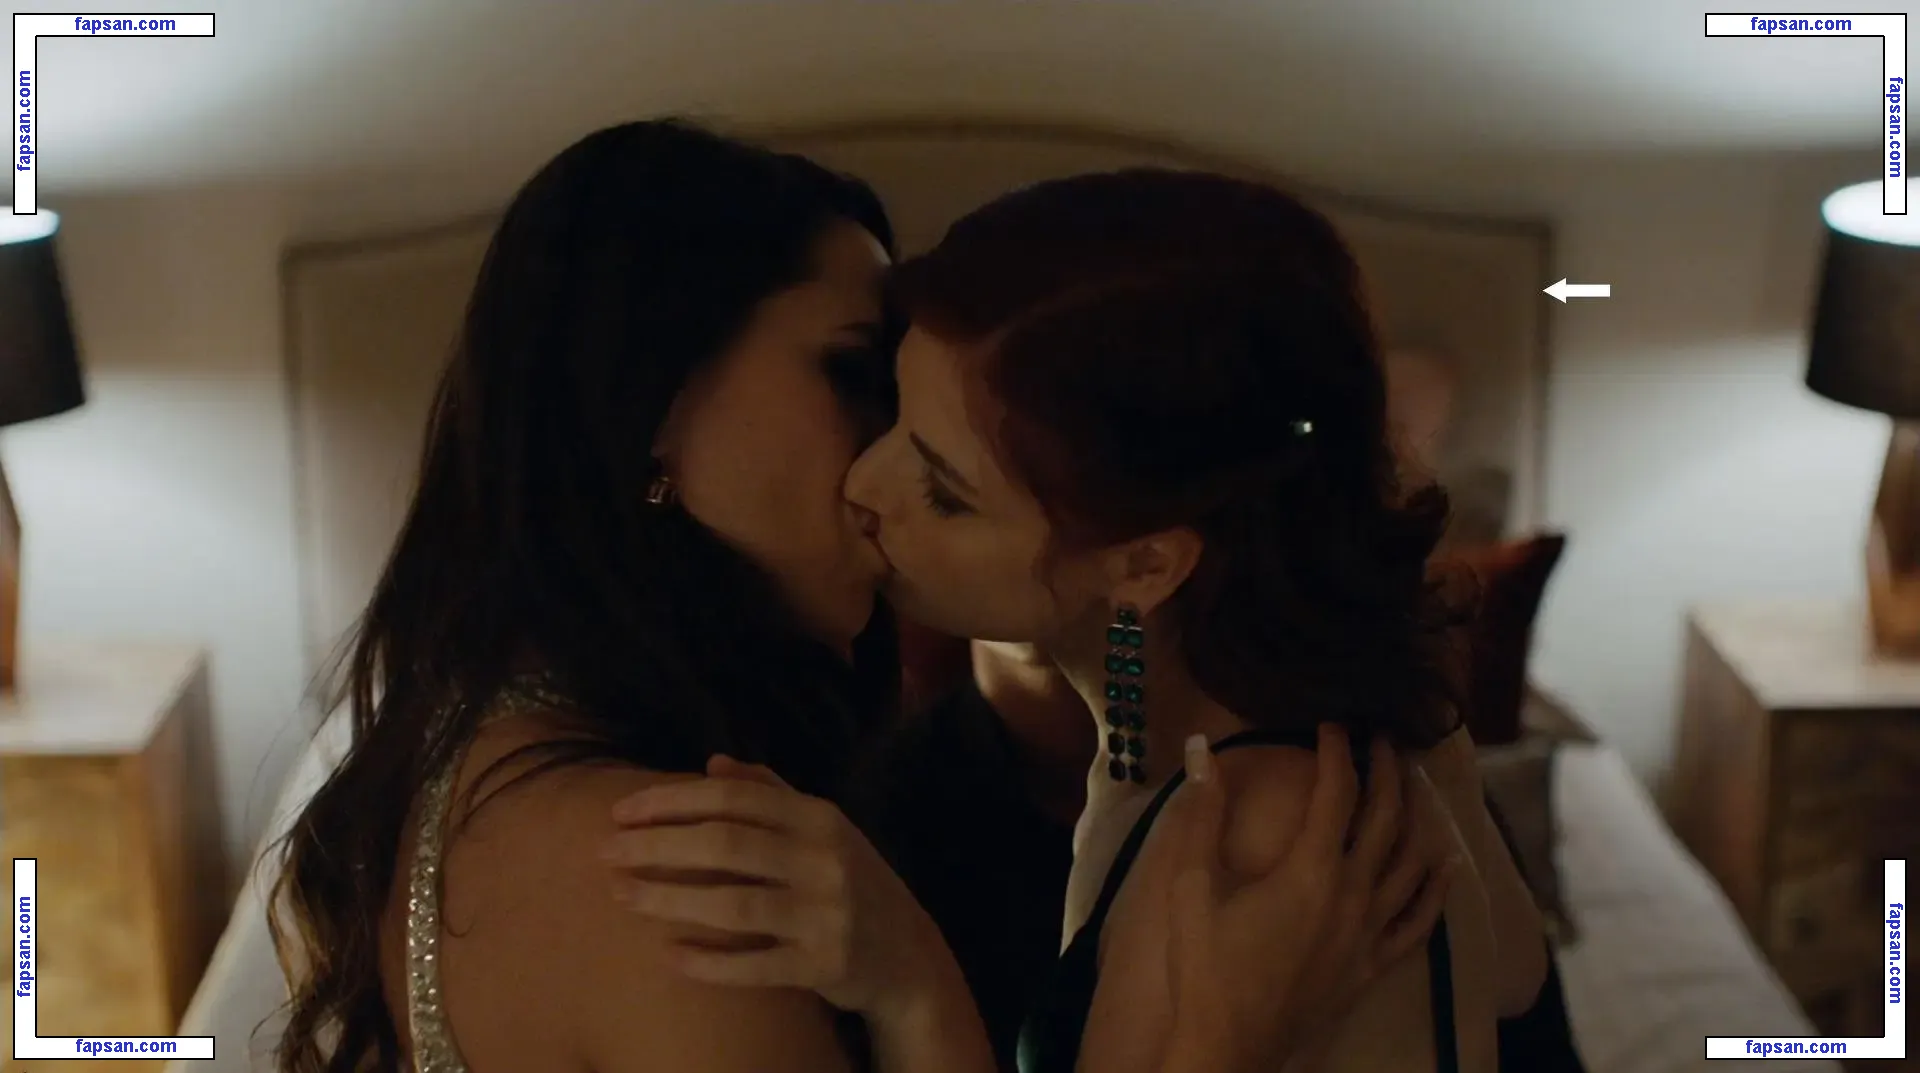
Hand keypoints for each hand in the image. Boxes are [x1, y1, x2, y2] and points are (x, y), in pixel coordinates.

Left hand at [600, 756, 948, 1019]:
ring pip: (734, 904)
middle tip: (604, 852)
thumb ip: (772, 793)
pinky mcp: (825, 965)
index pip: (735, 797)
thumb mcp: (823, 829)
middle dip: (658, 846)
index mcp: (820, 817)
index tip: (620, 811)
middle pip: (726, 844)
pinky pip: (756, 965)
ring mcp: (827, 914)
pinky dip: (710, 962)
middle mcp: (825, 859)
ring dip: (669, 900)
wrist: (908, 956)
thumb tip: (713, 763)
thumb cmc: (852, 882)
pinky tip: (669, 956)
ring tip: (620, 896)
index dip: (673, 801)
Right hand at [1159, 725, 1455, 1072]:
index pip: (1335, 792)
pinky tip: (1443, 866)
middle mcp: (1352, 895)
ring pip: (1409, 863)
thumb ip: (1200, 814)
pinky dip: (1434, 889)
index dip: (1336, 750)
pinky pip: (1417, 922)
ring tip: (1413, 784)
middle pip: (1384, 819)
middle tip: (1383, 738)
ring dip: (1414, 817)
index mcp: (1309, 870)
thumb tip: (1200, 750)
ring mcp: (1368, 934)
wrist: (1226, 1045)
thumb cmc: (1204, 966)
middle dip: (1386, 771)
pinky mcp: (1371, 967)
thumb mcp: (1189, 884)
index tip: (1333, 721)